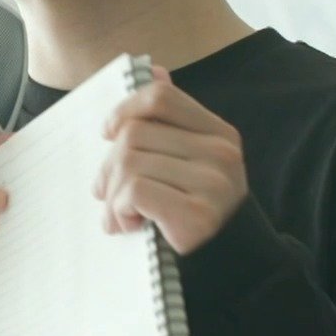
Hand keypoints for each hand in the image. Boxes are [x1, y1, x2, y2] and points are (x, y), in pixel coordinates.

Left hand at [93, 63, 248, 254]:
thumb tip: (154, 69)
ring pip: (128, 163)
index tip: (108, 133)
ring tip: (121, 216)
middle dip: (109, 167)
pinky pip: (134, 192)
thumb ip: (171, 122)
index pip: (161, 98)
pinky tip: (131, 226)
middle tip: (107, 194)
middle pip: (134, 135)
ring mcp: (213, 183)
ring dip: (112, 196)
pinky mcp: (197, 214)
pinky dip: (120, 211)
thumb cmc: (195, 210)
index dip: (125, 110)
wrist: (228, 266)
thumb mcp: (187, 162)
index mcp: (219, 133)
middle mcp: (221, 153)